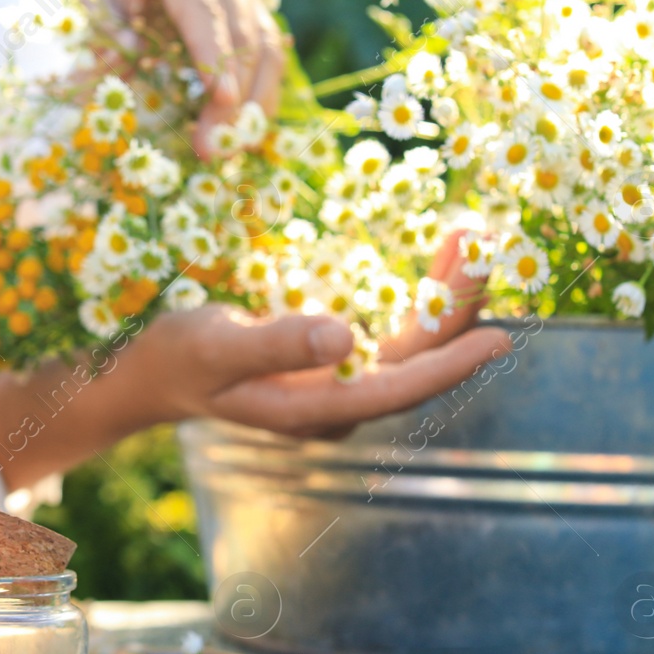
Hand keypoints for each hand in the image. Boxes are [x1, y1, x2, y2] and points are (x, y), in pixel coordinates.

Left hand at [75, 0, 283, 154]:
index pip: (201, 5)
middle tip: (213, 145)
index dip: (213, 52)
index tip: (221, 98)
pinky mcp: (252, 21)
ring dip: (253, 103)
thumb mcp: (79, 6)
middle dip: (233, 93)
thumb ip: (96, 30)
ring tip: (228, 151)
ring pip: (266, 47)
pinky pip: (269, 62)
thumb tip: (126, 57)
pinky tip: (243, 139)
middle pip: (240, 30)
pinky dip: (259, 101)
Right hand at [190, 231, 510, 438]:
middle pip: (414, 362)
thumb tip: (344, 337)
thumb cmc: (180, 359)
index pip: (394, 390)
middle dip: (454, 309)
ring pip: (411, 346)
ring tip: (468, 242)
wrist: (156, 373)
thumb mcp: (215, 346)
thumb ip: (277, 343)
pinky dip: (421, 296)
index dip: (446, 365)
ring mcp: (340, 384)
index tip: (497, 340)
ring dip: (444, 298)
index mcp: (312, 410)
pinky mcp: (338, 364)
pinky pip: (394, 333)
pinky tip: (438, 261)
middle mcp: (338, 403)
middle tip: (483, 248)